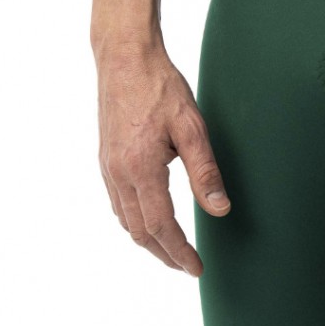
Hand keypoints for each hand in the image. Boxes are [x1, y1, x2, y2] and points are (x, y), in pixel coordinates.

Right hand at [96, 41, 229, 274]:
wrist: (124, 57)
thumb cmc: (160, 87)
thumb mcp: (191, 126)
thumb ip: (204, 171)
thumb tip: (219, 209)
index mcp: (140, 169)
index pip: (161, 227)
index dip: (179, 252)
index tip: (196, 268)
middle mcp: (118, 174)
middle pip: (139, 231)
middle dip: (164, 254)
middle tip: (186, 265)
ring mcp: (107, 167)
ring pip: (125, 220)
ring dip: (147, 240)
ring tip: (171, 248)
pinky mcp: (105, 158)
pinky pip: (117, 202)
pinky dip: (133, 220)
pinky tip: (148, 217)